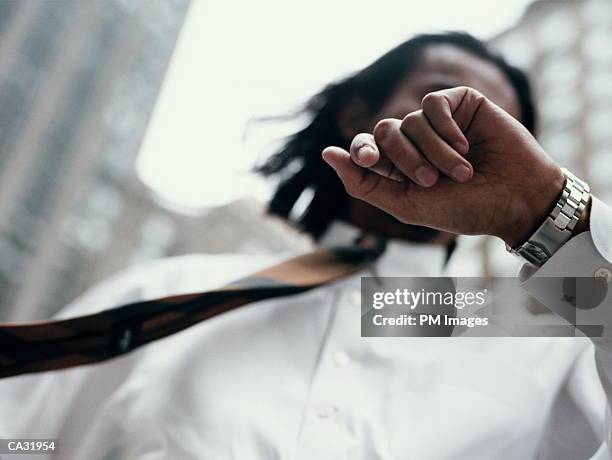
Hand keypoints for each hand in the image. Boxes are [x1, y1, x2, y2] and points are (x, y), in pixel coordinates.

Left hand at [322, 86, 565, 247]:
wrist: (516, 200)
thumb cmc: (464, 209)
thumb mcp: (407, 205)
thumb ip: (364, 183)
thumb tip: (326, 153)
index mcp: (398, 168)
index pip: (365, 149)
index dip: (362, 152)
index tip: (368, 159)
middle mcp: (415, 143)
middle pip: (385, 131)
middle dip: (403, 157)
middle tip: (430, 180)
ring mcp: (437, 123)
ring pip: (411, 120)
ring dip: (434, 151)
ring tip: (463, 171)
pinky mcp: (460, 104)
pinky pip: (434, 102)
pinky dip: (446, 127)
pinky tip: (465, 145)